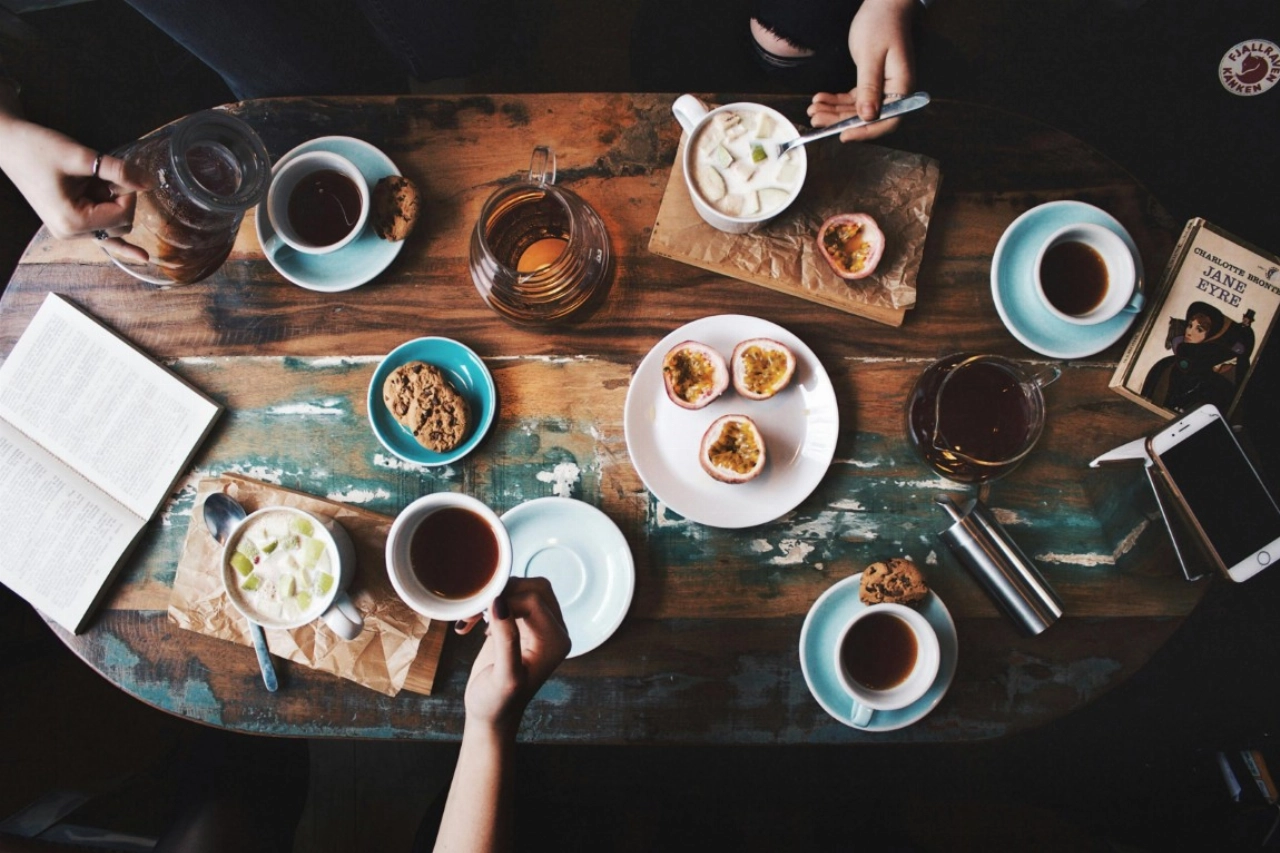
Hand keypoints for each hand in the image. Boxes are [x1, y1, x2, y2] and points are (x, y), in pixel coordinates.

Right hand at [0, 116, 146, 245]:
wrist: (8, 145)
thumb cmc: (37, 148)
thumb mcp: (80, 157)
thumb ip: (118, 171)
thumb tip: (150, 183)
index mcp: (72, 221)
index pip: (123, 216)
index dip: (129, 193)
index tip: (118, 173)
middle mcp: (71, 233)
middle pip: (122, 225)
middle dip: (121, 200)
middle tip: (101, 175)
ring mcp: (69, 231)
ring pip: (113, 227)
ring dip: (111, 204)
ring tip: (89, 182)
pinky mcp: (69, 223)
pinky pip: (101, 236)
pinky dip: (120, 243)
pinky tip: (141, 257)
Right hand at [456, 577, 570, 736]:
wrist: (490, 716)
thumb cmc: (497, 704)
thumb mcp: (503, 676)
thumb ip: (506, 639)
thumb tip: (500, 602)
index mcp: (556, 641)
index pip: (534, 600)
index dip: (505, 601)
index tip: (477, 616)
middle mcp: (554, 631)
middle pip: (534, 587)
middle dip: (502, 593)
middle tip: (473, 612)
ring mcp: (539, 626)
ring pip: (524, 588)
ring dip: (495, 597)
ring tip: (469, 619)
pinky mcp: (523, 625)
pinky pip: (512, 598)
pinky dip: (490, 604)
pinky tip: (472, 624)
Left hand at [807, 0, 916, 141]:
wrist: (884, 5)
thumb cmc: (880, 24)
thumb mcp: (870, 56)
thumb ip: (869, 87)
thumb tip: (867, 116)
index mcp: (902, 87)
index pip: (888, 120)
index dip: (866, 131)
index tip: (843, 135)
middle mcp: (895, 92)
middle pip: (868, 117)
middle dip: (840, 120)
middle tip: (816, 119)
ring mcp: (884, 88)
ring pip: (857, 109)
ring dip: (834, 111)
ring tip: (813, 109)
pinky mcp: (872, 83)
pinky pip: (854, 99)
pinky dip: (837, 100)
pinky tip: (820, 98)